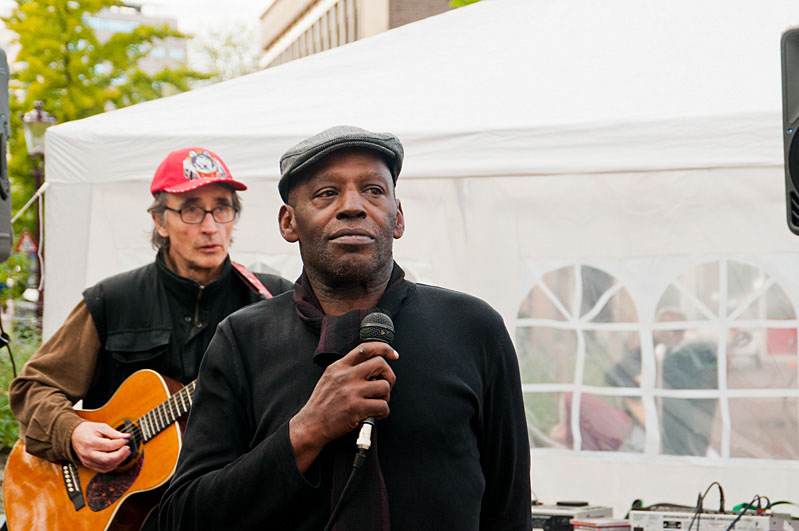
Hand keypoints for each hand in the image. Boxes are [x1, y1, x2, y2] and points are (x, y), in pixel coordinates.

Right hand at [70, 421, 130, 472]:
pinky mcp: (88, 465)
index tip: (126, 439)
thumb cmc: (87, 430)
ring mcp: (87, 461)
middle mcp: (88, 454)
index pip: (109, 446)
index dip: (120, 443)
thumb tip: (126, 436)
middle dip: (121, 454)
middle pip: (107, 459)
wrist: (74, 436)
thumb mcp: (100, 426)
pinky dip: (112, 465)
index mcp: (90, 442)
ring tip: (125, 452)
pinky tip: (118, 458)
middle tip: (127, 448)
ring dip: (119, 460)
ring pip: (106, 466)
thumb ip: (113, 432)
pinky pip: (103, 469)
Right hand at [290, 342, 398, 471]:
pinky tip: (376, 415)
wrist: (311, 425)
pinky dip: (383, 412)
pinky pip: (383, 406)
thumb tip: (369, 366)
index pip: (365, 348)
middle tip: (386, 384)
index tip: (393, 354)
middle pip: (380, 363)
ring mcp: (352, 391)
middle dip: (389, 374)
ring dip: (386, 396)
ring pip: (385, 386)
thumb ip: (346, 369)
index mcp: (340, 367)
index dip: (384, 348)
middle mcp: (346, 376)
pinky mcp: (357, 408)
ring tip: (378, 402)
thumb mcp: (329, 378)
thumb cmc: (322, 404)